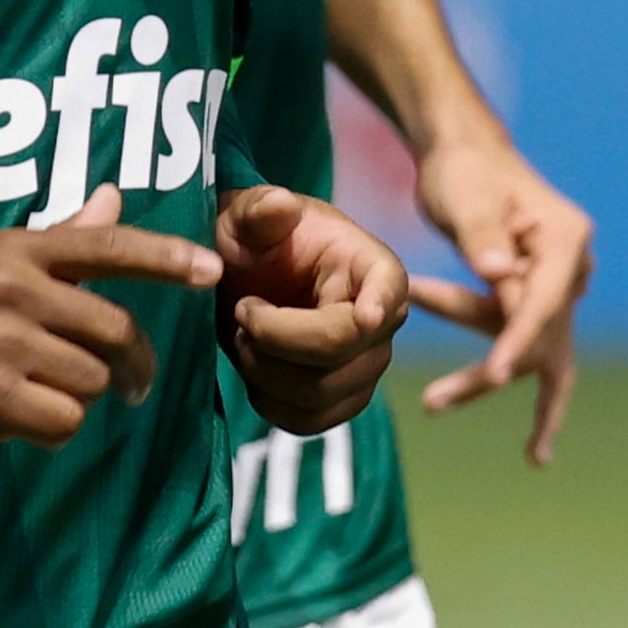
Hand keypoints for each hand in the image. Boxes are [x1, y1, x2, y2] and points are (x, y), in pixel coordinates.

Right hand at [0, 189, 221, 449]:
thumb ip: (56, 238)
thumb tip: (111, 197)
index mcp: (15, 250)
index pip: (105, 245)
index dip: (164, 257)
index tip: (210, 270)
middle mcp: (11, 289)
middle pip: (114, 329)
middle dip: (133, 363)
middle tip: (133, 382)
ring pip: (92, 380)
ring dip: (83, 396)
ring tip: (48, 392)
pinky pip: (63, 419)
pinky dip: (56, 427)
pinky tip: (27, 417)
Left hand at [214, 183, 407, 436]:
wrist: (249, 279)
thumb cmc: (256, 240)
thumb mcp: (248, 216)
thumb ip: (259, 209)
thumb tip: (279, 205)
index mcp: (373, 267)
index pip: (387, 291)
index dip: (377, 307)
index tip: (361, 315)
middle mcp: (382, 322)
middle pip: (339, 353)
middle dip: (272, 340)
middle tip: (241, 313)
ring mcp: (367, 366)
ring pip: (320, 394)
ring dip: (263, 371)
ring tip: (244, 336)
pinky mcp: (343, 400)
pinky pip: (310, 422)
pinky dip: (271, 403)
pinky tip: (254, 371)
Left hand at [404, 137, 593, 463]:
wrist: (463, 157)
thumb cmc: (465, 172)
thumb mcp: (466, 197)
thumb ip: (481, 235)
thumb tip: (500, 272)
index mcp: (566, 240)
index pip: (544, 301)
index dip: (520, 339)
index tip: (496, 373)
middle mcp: (572, 269)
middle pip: (541, 336)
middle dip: (495, 371)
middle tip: (437, 403)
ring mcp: (556, 289)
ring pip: (528, 348)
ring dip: (479, 374)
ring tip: (431, 403)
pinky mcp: (531, 301)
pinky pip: (509, 337)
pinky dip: (484, 353)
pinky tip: (498, 421)